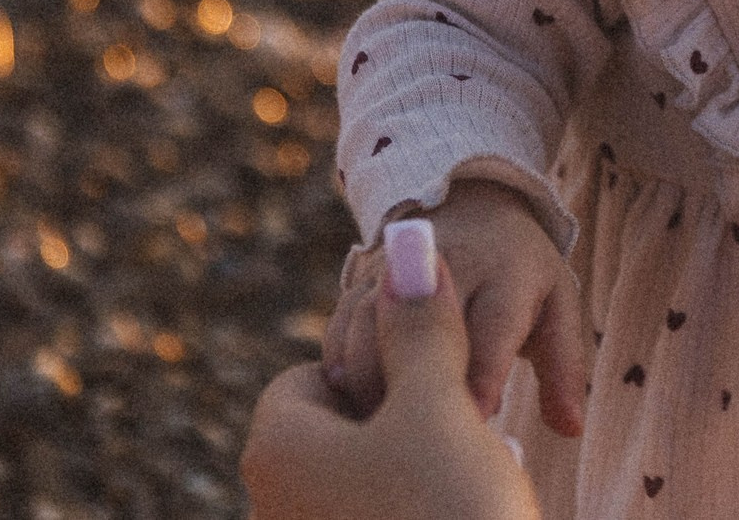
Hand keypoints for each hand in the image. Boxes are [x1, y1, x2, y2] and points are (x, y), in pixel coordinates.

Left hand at [243, 258, 540, 519]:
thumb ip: (421, 326)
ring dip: (416, 472)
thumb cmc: (451, 510)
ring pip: (362, 481)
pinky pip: (377, 515)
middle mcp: (272, 505)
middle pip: (339, 429)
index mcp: (275, 448)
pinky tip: (464, 513)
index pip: (313, 373)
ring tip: (466, 486)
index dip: (381, 372)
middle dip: (403, 425)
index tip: (431, 396)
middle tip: (457, 444)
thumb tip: (407, 246)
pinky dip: (415, 510)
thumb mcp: (440, 403)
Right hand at [323, 181, 587, 434]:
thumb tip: (570, 429)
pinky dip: (339, 371)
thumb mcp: (558, 306)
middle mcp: (449, 263)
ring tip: (382, 430)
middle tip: (423, 438)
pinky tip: (350, 406)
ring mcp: (399, 267)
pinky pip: (339, 327)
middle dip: (417, 386)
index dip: (481, 375)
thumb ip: (563, 369)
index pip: (491, 328)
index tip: (475, 418)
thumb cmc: (522, 273)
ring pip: (368, 328)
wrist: (472, 204)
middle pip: (420, 328)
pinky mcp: (361, 278)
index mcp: (507, 272)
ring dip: (370, 384)